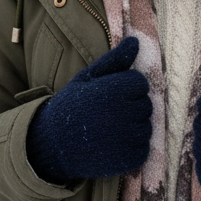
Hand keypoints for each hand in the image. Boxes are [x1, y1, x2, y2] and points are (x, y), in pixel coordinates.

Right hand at [26, 37, 151, 184]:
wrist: (54, 142)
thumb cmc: (72, 104)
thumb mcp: (88, 77)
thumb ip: (115, 60)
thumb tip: (136, 41)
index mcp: (114, 90)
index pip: (140, 83)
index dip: (126, 87)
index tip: (109, 94)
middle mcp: (124, 113)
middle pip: (146, 104)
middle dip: (131, 106)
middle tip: (107, 112)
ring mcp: (128, 138)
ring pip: (146, 126)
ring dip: (133, 127)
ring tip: (109, 128)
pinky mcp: (130, 159)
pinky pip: (143, 148)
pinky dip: (132, 147)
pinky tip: (113, 144)